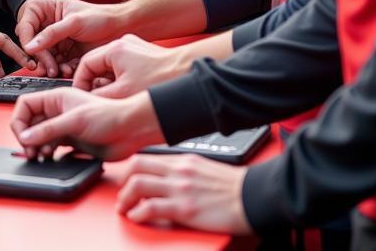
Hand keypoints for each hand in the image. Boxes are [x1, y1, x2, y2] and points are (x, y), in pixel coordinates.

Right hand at [10, 86, 162, 161]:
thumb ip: (48, 130)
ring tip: (40, 155)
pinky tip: (50, 156)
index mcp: (57, 97)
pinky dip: (46, 151)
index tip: (22, 136)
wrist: (130, 131)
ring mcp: (64, 125)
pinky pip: (50, 145)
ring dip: (35, 146)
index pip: (26, 104)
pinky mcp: (71, 140)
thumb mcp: (74, 121)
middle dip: (26, 136)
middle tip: (30, 150)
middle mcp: (58, 110)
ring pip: (39, 135)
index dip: (19, 120)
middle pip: (30, 121)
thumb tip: (26, 136)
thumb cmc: (109, 116)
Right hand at [16, 0, 125, 76]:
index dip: (26, 40)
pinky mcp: (64, 53)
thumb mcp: (73, 23)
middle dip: (40, 57)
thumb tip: (29, 47)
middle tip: (47, 68)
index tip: (30, 53)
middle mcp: (48, 24)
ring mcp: (56, 39)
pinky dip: (60, 69)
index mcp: (46, 8)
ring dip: (50, 65)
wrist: (120, 29)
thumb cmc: (100, 17)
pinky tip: (69, 70)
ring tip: (61, 70)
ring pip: (43, 56)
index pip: (26, 25)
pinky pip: (55, 63)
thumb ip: (51, 34)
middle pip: (32, 43)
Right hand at [73, 34, 190, 97]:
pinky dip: (121, 82)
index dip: (80, 84)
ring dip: (109, 85)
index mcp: (114, 49)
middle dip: (96, 86)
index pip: (85, 64)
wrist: (187, 75)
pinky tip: (127, 95)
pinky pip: (123, 69)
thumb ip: (98, 98)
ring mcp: (134, 49)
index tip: (81, 98)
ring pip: (111, 69)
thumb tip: (85, 103)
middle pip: (98, 66)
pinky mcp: (143, 56)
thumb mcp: (122, 95)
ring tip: (115, 101)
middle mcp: (122, 44)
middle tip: (98, 102)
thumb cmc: (159, 81)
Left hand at [117, 154, 251, 233]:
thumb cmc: (234, 187)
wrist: (252, 196)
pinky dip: (138, 213)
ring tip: (124, 209)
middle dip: (123, 182)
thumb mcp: (204, 169)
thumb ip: (185, 171)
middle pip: (137, 167)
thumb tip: (169, 179)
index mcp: (183, 161)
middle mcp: (178, 171)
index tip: (127, 180)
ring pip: (138, 185)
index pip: (147, 158)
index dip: (131, 170)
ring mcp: (180, 189)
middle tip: (122, 196)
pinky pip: (151, 208)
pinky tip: (137, 218)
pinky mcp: (185, 209)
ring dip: (125, 198)